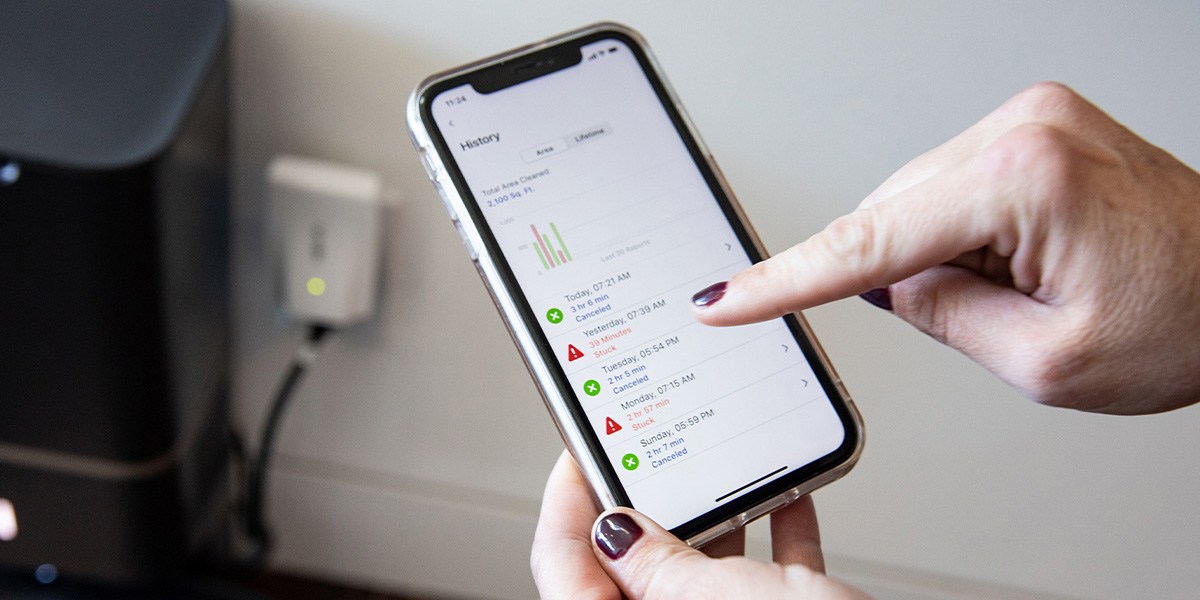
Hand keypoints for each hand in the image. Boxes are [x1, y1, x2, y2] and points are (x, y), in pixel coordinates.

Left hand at [531, 452, 869, 599]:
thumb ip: (653, 564)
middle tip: (641, 452)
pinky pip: (764, 577)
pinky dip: (773, 534)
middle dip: (643, 507)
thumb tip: (613, 530)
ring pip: (702, 571)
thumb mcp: (709, 598)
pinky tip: (785, 494)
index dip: (565, 505)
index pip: (562, 568)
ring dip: (714, 516)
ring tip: (715, 467)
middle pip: (633, 567)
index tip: (578, 454)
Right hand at [692, 82, 1199, 414]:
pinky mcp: (1037, 127)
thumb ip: (938, 316)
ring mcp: (1031, 119)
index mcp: (1026, 178)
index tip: (726, 298)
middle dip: (911, 276)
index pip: (869, 241)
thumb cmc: (1191, 322)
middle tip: (994, 318)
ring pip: (918, 202)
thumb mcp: (1047, 361)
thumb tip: (881, 284)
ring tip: (1032, 287)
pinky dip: (964, 234)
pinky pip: (953, 187)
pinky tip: (1026, 259)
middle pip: (892, 215)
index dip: (787, 279)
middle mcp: (1023, 128)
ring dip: (943, 257)